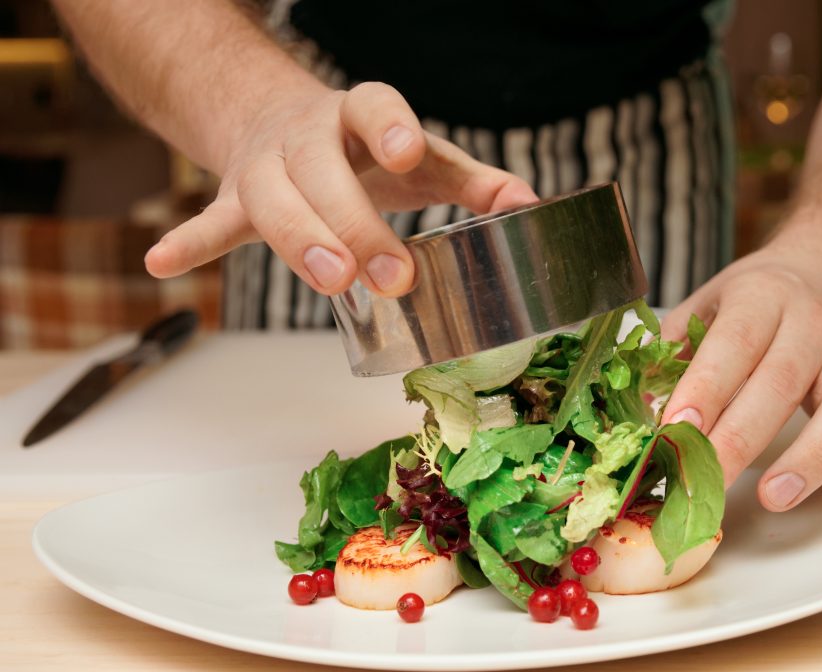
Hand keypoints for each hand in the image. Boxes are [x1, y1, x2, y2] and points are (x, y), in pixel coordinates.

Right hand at [144, 81, 536, 296]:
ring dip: (298, 241)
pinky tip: (161, 264)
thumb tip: (528, 205)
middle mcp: (307, 135)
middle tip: (388, 276)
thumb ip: (472, 181)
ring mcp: (266, 167)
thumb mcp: (424, 159)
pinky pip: (213, 220)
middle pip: (322, 171)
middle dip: (354, 223)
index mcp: (359, 115)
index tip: (407, 152)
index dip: (389, 126)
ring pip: (271, 199)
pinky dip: (191, 241)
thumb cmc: (372, 151)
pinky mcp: (236, 197)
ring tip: (329, 283)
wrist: (288, 124)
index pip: (373, 107)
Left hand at [659, 239, 821, 510]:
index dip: (705, 389)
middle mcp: (809, 323)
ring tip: (770, 497)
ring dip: (808, 459)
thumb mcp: (704, 304)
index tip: (675, 430)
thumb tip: (646, 406)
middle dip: (738, 439)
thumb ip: (673, 350)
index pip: (733, 344)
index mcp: (759, 298)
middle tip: (702, 479)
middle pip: (779, 384)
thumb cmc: (753, 297)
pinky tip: (809, 479)